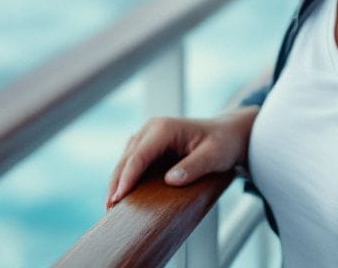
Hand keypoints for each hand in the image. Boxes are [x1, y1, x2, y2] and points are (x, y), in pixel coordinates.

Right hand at [106, 106, 259, 208]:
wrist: (228, 134)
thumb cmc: (223, 143)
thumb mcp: (214, 156)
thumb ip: (194, 167)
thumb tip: (170, 180)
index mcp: (164, 128)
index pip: (139, 155)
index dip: (127, 177)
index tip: (119, 197)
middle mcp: (152, 128)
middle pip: (127, 158)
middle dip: (116, 183)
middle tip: (109, 208)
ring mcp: (148, 136)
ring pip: (126, 160)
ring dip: (118, 181)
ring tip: (111, 206)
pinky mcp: (149, 145)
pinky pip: (132, 161)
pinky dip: (126, 177)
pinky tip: (122, 195)